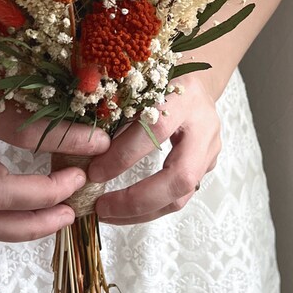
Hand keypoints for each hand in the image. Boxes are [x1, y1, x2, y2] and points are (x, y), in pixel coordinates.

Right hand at [0, 35, 109, 241]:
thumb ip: (31, 96)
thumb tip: (81, 117)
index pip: (27, 134)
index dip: (68, 141)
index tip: (101, 143)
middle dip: (44, 202)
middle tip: (78, 190)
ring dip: (27, 227)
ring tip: (62, 217)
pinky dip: (9, 225)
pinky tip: (35, 215)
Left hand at [87, 73, 221, 223]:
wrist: (196, 81)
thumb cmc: (159, 78)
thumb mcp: (137, 82)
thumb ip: (116, 109)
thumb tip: (81, 149)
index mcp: (185, 97)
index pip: (157, 129)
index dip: (124, 154)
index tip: (93, 172)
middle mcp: (204, 125)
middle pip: (181, 176)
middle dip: (138, 199)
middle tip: (102, 207)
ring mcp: (210, 149)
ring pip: (183, 194)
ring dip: (143, 211)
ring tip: (109, 213)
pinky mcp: (207, 165)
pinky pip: (181, 195)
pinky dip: (151, 207)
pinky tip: (126, 209)